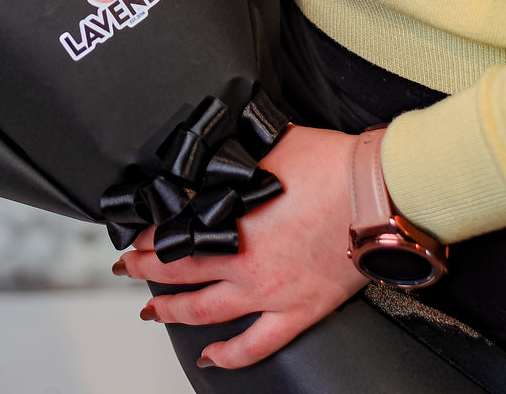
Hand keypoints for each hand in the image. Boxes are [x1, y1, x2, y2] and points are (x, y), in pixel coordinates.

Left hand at [113, 125, 366, 368]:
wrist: (379, 193)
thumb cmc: (332, 165)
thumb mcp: (269, 148)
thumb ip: (237, 158)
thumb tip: (217, 150)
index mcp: (232, 219)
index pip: (174, 229)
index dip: (148, 231)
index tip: (132, 231)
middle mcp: (243, 260)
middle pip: (178, 269)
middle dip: (145, 268)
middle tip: (126, 267)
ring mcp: (269, 292)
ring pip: (205, 312)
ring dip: (171, 311)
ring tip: (150, 310)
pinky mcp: (299, 311)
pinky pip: (256, 346)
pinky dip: (229, 356)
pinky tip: (210, 358)